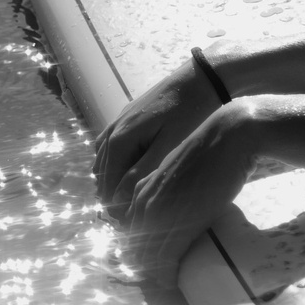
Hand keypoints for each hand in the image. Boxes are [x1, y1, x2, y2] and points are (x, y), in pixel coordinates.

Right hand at [94, 57, 224, 217]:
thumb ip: (141, 171)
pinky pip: (114, 145)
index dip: (114, 206)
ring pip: (105, 159)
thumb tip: (117, 198)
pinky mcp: (130, 115)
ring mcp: (120, 120)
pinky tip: (131, 172)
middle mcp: (114, 129)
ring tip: (129, 201)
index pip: (106, 182)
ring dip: (113, 180)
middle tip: (129, 219)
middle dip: (111, 196)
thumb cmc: (190, 114)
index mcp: (120, 139)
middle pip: (102, 172)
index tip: (127, 225)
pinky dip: (118, 162)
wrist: (202, 78)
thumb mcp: (168, 146)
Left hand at [118, 100, 263, 287]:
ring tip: (168, 282)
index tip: (153, 261)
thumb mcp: (182, 174)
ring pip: (145, 255)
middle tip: (160, 278)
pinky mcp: (178, 223)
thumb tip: (180, 210)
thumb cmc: (212, 153)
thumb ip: (171, 192)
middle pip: (133, 246)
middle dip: (143, 266)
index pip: (129, 230)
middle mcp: (144, 202)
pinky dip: (166, 274)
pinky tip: (173, 281)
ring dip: (154, 273)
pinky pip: (164, 258)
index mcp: (142, 189)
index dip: (139, 249)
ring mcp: (160, 213)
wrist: (228, 139)